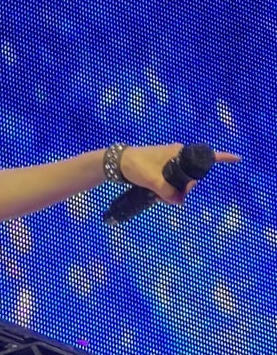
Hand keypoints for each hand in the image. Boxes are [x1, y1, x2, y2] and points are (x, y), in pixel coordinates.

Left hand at [119, 144, 241, 204]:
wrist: (117, 163)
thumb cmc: (135, 166)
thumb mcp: (151, 180)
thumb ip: (166, 192)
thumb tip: (180, 202)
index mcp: (179, 151)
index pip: (206, 154)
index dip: (223, 157)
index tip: (237, 159)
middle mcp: (177, 155)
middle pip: (193, 174)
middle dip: (188, 187)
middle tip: (176, 197)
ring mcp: (170, 163)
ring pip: (181, 180)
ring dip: (175, 192)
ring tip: (160, 198)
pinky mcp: (162, 171)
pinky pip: (172, 183)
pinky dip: (168, 191)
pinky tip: (159, 198)